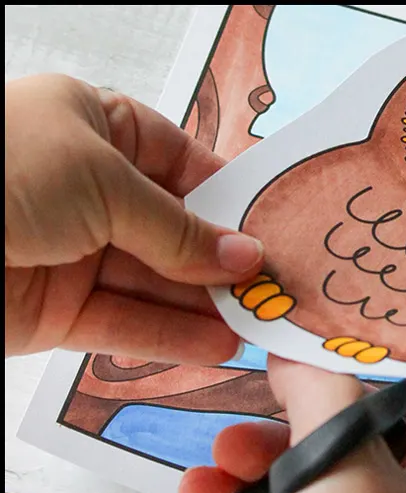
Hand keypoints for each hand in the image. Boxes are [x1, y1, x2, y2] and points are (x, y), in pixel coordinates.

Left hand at [5, 74, 263, 363]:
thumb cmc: (0, 170)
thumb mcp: (104, 181)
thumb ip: (177, 229)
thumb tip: (243, 255)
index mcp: (100, 129)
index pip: (184, 165)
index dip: (229, 199)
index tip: (272, 230)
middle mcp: (90, 190)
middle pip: (176, 230)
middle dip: (224, 261)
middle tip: (274, 289)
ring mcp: (75, 252)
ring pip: (156, 283)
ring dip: (205, 306)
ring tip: (257, 325)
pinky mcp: (57, 310)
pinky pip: (124, 322)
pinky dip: (169, 336)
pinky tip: (214, 345)